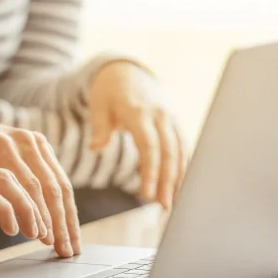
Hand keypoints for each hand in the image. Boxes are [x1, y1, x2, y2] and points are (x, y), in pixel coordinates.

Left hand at [88, 61, 187, 209]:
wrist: (126, 70)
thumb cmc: (108, 91)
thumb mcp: (98, 105)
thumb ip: (99, 128)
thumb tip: (95, 148)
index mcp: (139, 111)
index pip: (149, 146)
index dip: (150, 172)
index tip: (146, 195)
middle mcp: (160, 115)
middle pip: (168, 153)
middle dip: (167, 181)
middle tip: (164, 206)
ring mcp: (170, 118)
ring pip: (179, 151)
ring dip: (177, 178)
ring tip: (170, 202)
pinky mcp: (175, 122)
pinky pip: (182, 146)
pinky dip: (182, 166)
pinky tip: (178, 186)